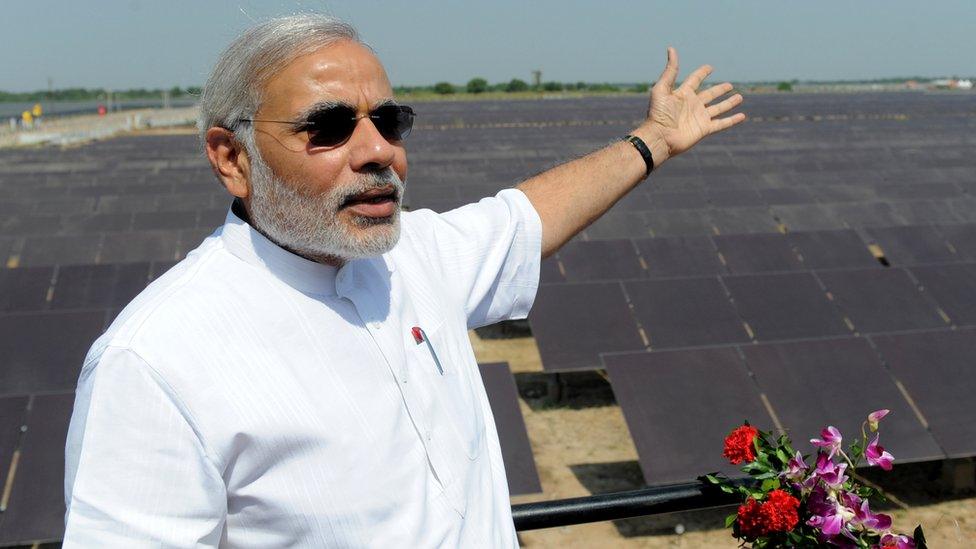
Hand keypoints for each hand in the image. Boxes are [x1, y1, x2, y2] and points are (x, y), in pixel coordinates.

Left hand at [637, 47, 745, 162]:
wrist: (660, 137)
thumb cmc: (658, 113)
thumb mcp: (662, 88)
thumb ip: (670, 70)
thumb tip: (671, 48)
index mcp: (683, 94)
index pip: (695, 80)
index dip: (702, 73)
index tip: (710, 67)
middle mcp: (693, 105)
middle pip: (710, 94)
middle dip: (720, 90)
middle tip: (730, 85)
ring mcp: (699, 117)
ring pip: (718, 108)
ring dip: (729, 103)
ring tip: (740, 97)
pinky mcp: (704, 129)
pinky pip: (721, 123)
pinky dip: (732, 120)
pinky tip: (742, 116)